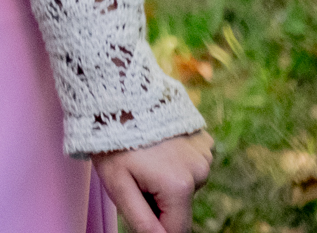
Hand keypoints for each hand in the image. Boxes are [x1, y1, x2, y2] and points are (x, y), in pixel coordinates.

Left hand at [91, 132, 213, 232]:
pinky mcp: (204, 141)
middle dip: (159, 200)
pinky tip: (157, 146)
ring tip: (144, 156)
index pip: (176, 229)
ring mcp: (205, 154)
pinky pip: (191, 164)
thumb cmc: (111, 142)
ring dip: (167, 180)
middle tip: (135, 175)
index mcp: (179, 187)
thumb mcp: (118, 186)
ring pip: (185, 185)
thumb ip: (141, 220)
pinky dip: (175, 162)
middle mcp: (200, 171)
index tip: (138, 203)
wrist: (116, 97)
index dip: (155, 224)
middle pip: (180, 206)